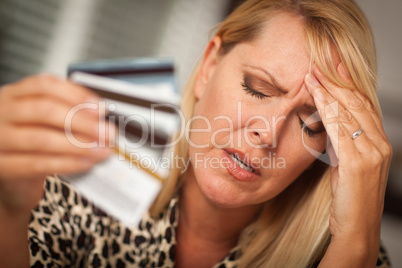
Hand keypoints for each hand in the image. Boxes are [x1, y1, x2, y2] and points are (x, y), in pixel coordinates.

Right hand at [0, 74, 112, 212]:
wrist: (12, 180)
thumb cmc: (32, 144)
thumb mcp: (46, 123)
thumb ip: (68, 113)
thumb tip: (101, 117)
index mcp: (14, 95)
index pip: (44, 85)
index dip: (76, 95)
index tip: (101, 108)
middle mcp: (2, 112)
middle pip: (44, 110)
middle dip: (82, 122)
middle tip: (107, 132)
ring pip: (41, 138)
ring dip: (78, 145)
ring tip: (101, 150)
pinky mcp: (1, 166)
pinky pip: (37, 164)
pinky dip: (67, 163)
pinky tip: (85, 163)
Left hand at [305, 64, 391, 263]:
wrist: (356, 228)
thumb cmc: (348, 199)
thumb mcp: (345, 165)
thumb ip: (342, 144)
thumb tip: (327, 123)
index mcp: (378, 143)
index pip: (363, 106)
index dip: (347, 86)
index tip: (332, 69)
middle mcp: (379, 144)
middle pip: (357, 103)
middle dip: (337, 82)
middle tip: (319, 63)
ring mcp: (372, 152)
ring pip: (349, 111)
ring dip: (328, 90)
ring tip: (312, 74)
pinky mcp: (359, 161)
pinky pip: (340, 128)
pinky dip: (327, 108)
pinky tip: (316, 95)